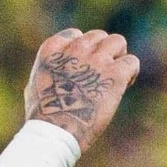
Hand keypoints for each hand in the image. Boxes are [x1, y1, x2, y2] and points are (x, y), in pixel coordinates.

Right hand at [24, 26, 138, 153]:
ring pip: (117, 41)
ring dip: (118, 55)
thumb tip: (59, 66)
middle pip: (98, 36)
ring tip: (114, 73)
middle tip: (101, 70)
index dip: (80, 48)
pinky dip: (130, 71)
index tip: (82, 63)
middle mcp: (74, 50)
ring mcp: (96, 61)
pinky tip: (124, 84)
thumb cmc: (42, 115)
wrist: (56, 132)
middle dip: (101, 51)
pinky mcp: (115, 74)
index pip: (73, 34)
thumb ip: (50, 69)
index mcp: (51, 50)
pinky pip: (131, 61)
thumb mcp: (35, 85)